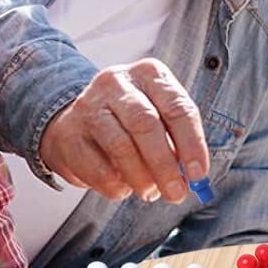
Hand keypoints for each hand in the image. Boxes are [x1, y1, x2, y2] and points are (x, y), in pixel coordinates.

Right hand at [39, 59, 210, 203]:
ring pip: (121, 147)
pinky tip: (123, 188)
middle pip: (146, 124)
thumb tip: (192, 176)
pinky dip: (115, 186)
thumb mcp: (157, 115)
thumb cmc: (129, 119)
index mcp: (149, 74)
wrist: (75, 118)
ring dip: (141, 178)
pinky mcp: (68, 133)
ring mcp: (88, 105)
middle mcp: (117, 82)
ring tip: (149, 192)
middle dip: (165, 165)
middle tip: (176, 193)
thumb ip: (176, 141)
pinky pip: (96, 168)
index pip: (177, 107)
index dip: (192, 144)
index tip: (199, 175)